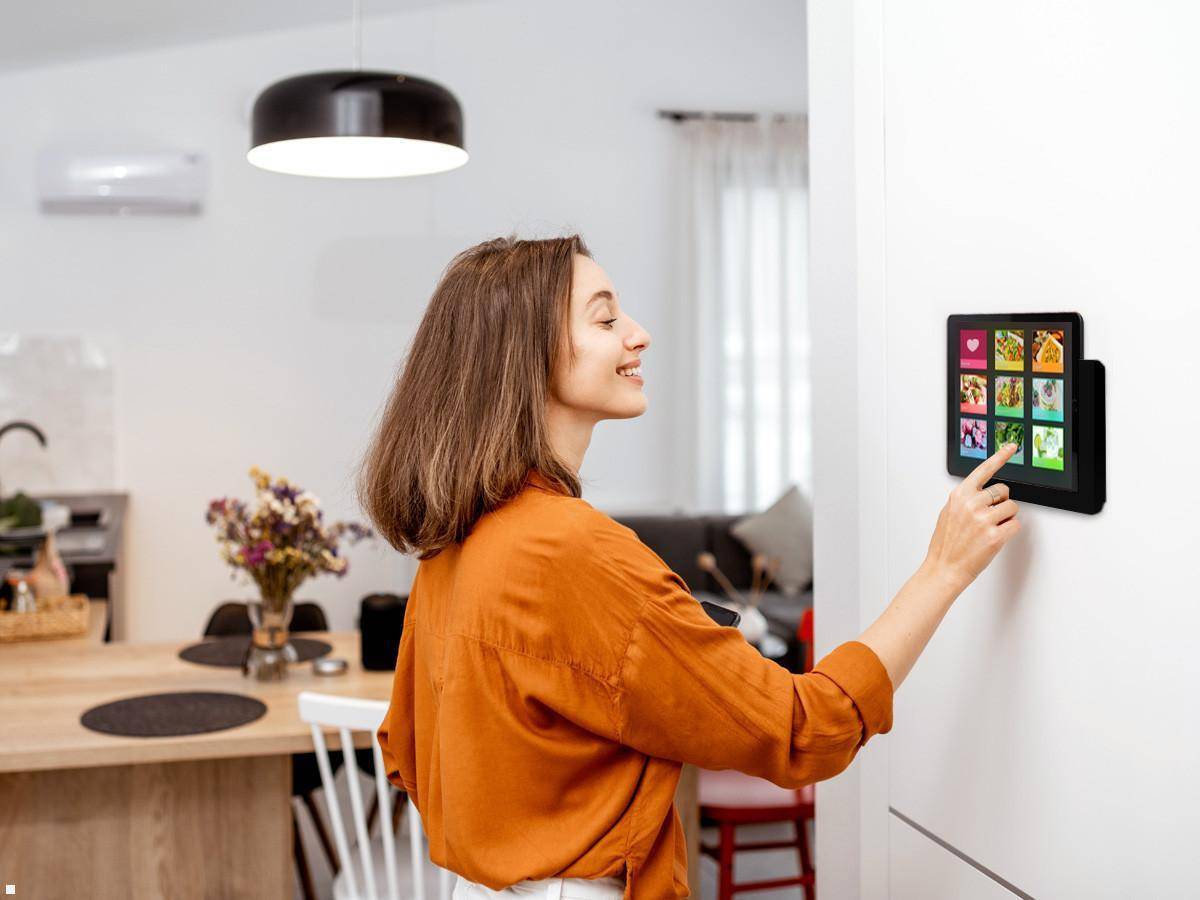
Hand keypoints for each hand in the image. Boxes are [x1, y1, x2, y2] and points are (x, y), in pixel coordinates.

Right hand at [924, 443, 1021, 592]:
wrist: (944, 568)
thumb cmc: (945, 544)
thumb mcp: (948, 514)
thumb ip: (964, 500)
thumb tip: (981, 493)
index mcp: (960, 495)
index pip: (984, 470)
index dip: (1000, 456)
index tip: (1011, 447)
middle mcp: (972, 504)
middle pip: (1004, 491)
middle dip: (1001, 502)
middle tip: (990, 517)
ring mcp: (983, 520)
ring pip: (1012, 508)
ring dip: (1006, 518)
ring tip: (990, 529)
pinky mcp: (995, 536)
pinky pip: (1016, 525)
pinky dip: (1010, 531)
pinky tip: (996, 537)